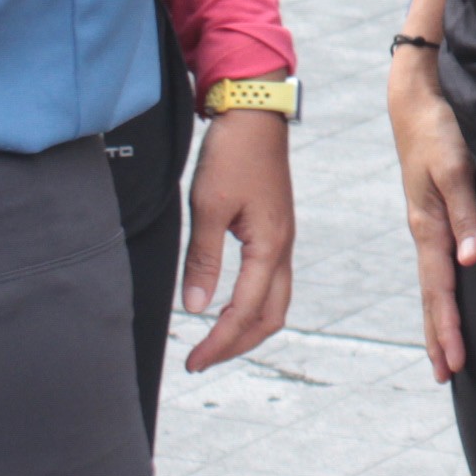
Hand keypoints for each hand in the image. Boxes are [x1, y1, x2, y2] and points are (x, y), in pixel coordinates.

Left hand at [178, 105, 295, 370]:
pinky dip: (252, 305)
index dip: (219, 342)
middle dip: (237, 344)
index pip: (245, 312)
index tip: (192, 361)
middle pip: (270, 316)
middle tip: (201, 359)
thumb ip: (204, 259)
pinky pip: (271, 282)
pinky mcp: (275, 230)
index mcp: (269, 246)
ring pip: (275, 301)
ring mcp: (282, 239)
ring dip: (247, 327)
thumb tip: (196, 307)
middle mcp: (282, 248)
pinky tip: (229, 304)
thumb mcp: (208, 206)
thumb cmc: (232, 155)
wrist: (254, 114)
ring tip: (215, 340)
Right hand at [389, 52, 475, 379]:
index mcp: (428, 226)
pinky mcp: (433, 213)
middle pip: (432, 295)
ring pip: (433, 283)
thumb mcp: (455, 168)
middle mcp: (425, 231)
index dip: (447, 328)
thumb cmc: (438, 131)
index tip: (453, 363)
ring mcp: (427, 223)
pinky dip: (441, 292)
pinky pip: (436, 264)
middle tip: (444, 377)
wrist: (417, 100)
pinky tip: (447, 300)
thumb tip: (471, 260)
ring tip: (443, 354)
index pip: (440, 289)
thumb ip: (465, 213)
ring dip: (438, 320)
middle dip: (438, 337)